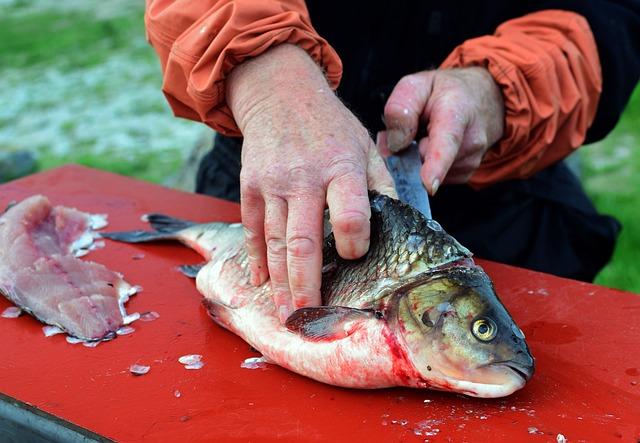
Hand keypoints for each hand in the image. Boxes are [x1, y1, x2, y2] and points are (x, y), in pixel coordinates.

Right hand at [227, 44, 394, 322]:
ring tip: (284, 311)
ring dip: (279, 282)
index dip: (354, 244)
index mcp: (342, 168)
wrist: (280, 93)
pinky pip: (252, 229)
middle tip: (307, 317)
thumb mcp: (365, 145)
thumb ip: (381, 185)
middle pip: (304, 242)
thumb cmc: (330, 125)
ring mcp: (273, 183)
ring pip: (276, 242)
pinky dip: (256, 257)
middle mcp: (305, 178)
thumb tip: (400, 224)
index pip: (351, 217)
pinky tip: (259, 281)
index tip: (355, 258)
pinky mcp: (250, 186)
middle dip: (305, 285)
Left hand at [378, 67, 503, 192]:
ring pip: (425, 171)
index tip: (429, 185)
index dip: (436, 165)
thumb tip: (394, 144)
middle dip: (407, 151)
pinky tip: (432, 147)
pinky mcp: (464, 174)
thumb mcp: (418, 85)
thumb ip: (401, 108)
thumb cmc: (446, 92)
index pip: (447, 142)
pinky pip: (432, 177)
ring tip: (426, 135)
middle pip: (424, 160)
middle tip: (411, 130)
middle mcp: (470, 140)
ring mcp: (470, 161)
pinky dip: (425, 166)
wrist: (482, 99)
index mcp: (456, 112)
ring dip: (416, 157)